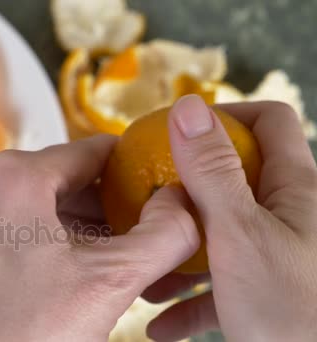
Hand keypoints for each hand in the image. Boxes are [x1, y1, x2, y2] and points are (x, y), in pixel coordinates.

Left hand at [0, 135, 200, 341]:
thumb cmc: (22, 337)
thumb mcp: (109, 283)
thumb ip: (163, 235)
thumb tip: (184, 202)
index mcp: (11, 176)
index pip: (90, 152)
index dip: (130, 166)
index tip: (156, 179)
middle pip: (60, 177)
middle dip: (104, 202)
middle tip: (141, 225)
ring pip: (32, 200)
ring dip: (74, 221)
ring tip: (112, 249)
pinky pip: (6, 219)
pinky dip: (40, 233)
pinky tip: (68, 263)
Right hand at [145, 96, 316, 341]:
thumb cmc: (293, 311)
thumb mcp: (240, 233)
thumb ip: (211, 170)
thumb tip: (188, 107)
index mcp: (295, 189)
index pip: (268, 122)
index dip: (225, 115)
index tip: (178, 132)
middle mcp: (290, 218)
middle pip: (233, 182)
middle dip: (186, 194)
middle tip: (148, 203)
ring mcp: (278, 258)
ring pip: (220, 239)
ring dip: (179, 254)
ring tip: (146, 272)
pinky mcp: (267, 296)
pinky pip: (221, 288)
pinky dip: (189, 301)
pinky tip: (161, 323)